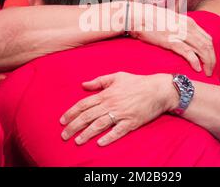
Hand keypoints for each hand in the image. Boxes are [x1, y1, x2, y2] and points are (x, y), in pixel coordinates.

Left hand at [60, 72, 176, 145]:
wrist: (157, 89)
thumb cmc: (137, 82)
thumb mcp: (117, 76)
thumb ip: (99, 81)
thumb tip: (83, 84)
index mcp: (106, 94)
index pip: (84, 104)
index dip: (71, 112)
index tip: (62, 120)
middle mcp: (111, 104)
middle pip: (88, 116)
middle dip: (74, 126)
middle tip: (64, 135)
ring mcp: (121, 114)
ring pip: (100, 125)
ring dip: (87, 134)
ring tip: (77, 141)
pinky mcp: (131, 122)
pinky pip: (118, 132)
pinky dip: (109, 138)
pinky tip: (99, 143)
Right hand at [126, 0, 215, 76]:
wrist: (138, 15)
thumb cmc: (151, 18)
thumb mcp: (170, 19)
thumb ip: (179, 26)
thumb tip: (182, 35)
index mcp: (189, 22)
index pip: (207, 38)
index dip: (212, 51)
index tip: (210, 60)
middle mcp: (188, 27)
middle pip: (208, 45)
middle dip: (212, 59)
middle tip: (211, 70)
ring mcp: (180, 34)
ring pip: (202, 50)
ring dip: (207, 63)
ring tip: (207, 73)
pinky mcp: (171, 41)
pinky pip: (188, 53)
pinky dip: (195, 62)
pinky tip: (197, 69)